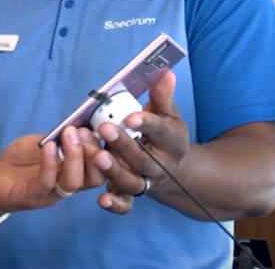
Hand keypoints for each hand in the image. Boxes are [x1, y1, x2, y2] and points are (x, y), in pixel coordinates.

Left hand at [0, 126, 110, 213]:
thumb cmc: (19, 160)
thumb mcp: (44, 142)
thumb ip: (60, 137)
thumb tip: (80, 123)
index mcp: (76, 171)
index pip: (102, 166)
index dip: (108, 149)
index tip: (102, 127)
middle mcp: (68, 184)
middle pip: (96, 177)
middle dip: (95, 153)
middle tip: (84, 131)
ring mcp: (52, 193)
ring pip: (75, 181)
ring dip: (75, 155)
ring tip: (70, 134)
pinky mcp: (33, 195)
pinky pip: (47, 182)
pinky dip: (50, 163)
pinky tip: (49, 146)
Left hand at [94, 71, 187, 212]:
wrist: (176, 171)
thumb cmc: (164, 135)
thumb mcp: (167, 114)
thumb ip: (162, 95)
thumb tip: (163, 71)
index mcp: (171, 142)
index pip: (160, 131)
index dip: (147, 124)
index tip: (132, 116)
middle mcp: (159, 166)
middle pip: (142, 158)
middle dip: (123, 144)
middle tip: (104, 129)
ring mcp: (145, 181)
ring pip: (131, 181)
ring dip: (114, 171)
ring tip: (98, 156)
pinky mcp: (131, 194)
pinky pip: (125, 204)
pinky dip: (115, 204)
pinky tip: (101, 199)